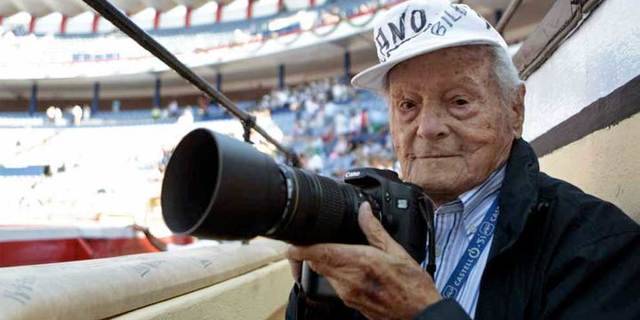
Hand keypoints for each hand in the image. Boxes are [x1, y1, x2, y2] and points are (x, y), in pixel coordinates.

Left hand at [286, 202, 440, 319]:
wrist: (420, 314)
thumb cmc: (412, 285)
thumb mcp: (397, 251)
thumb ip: (375, 230)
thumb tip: (364, 211)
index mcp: (358, 262)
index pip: (316, 253)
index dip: (298, 247)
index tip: (292, 240)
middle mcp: (347, 280)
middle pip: (314, 263)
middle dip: (309, 251)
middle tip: (312, 238)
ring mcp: (346, 294)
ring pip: (323, 273)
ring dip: (324, 261)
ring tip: (335, 249)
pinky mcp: (349, 303)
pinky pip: (334, 284)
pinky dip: (335, 273)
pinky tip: (349, 267)